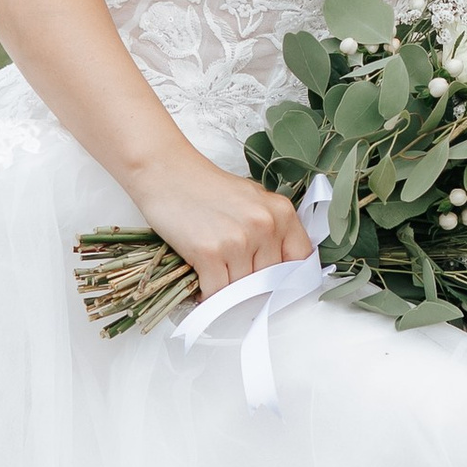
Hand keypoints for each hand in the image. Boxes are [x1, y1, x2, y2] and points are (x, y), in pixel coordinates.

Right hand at [125, 148, 316, 297]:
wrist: (166, 172)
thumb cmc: (205, 187)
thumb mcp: (252, 201)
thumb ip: (271, 231)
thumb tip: (276, 273)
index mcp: (281, 212)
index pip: (301, 259)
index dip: (287, 277)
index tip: (274, 285)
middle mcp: (265, 225)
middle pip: (270, 280)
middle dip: (252, 285)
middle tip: (233, 278)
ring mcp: (238, 240)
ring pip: (243, 289)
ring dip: (228, 291)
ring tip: (215, 276)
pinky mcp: (210, 252)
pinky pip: (218, 292)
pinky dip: (208, 295)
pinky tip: (201, 284)